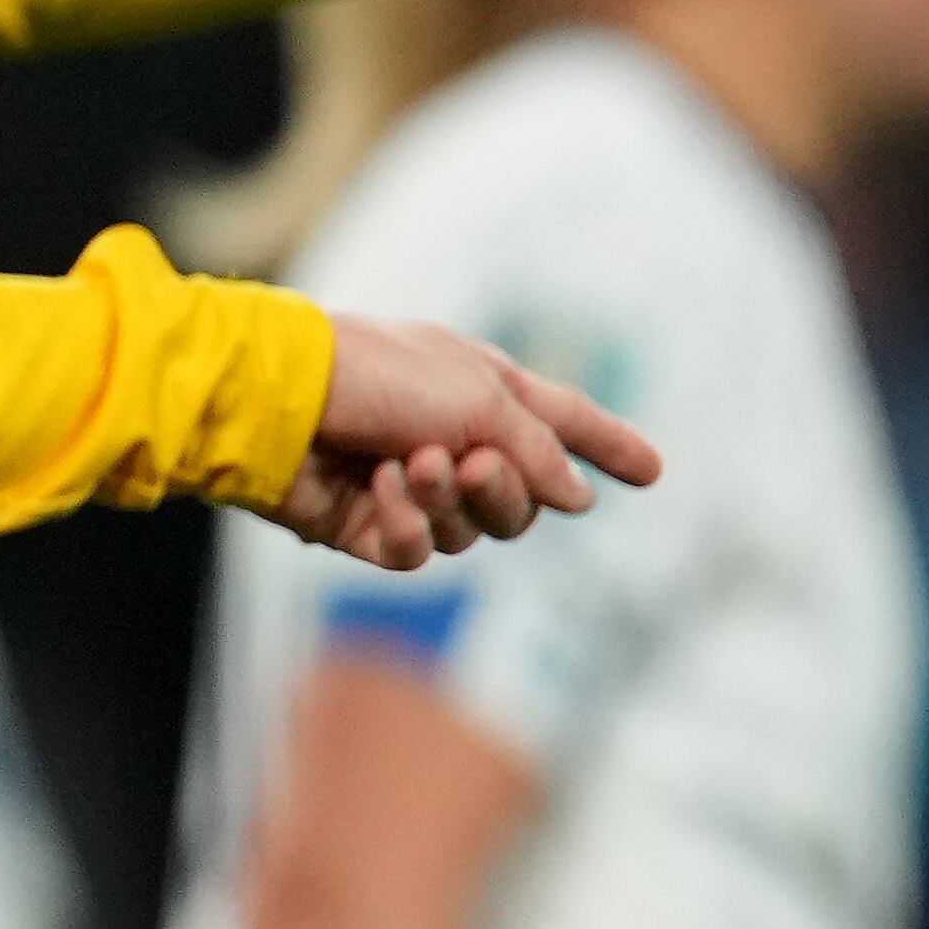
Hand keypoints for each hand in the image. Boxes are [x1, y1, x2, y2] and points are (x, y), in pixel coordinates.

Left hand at [264, 318, 664, 571]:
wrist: (275, 401)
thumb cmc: (378, 375)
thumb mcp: (480, 397)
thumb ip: (541, 451)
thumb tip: (579, 498)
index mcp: (487, 393)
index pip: (567, 425)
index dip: (611, 447)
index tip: (652, 472)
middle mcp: (455, 439)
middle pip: (522, 500)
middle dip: (503, 490)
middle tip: (468, 464)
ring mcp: (411, 486)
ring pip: (470, 533)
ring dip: (444, 502)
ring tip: (405, 466)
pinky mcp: (367, 526)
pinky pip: (414, 553)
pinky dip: (404, 526)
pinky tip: (377, 495)